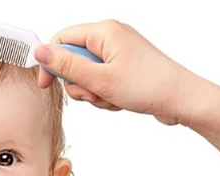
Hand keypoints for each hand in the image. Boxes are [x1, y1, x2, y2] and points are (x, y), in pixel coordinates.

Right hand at [34, 20, 185, 124]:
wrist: (179, 99)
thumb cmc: (147, 86)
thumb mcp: (99, 79)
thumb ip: (67, 66)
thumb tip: (40, 52)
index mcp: (104, 32)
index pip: (62, 39)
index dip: (50, 63)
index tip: (46, 84)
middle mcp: (110, 38)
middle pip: (73, 60)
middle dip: (79, 84)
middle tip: (93, 94)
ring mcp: (117, 53)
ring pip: (86, 76)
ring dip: (92, 93)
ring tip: (110, 98)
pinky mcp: (123, 68)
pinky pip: (100, 82)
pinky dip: (104, 95)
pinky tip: (118, 100)